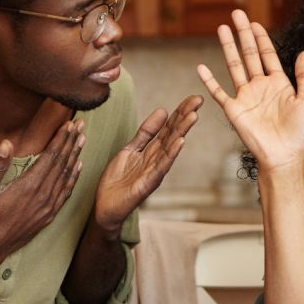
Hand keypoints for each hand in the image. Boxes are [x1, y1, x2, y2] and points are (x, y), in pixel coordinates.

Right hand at [0, 120, 84, 268]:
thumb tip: (6, 143)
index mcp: (29, 185)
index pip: (50, 156)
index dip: (61, 138)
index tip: (69, 124)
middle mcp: (43, 195)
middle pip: (62, 163)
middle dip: (71, 142)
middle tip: (80, 126)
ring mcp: (48, 206)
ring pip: (66, 176)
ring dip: (75, 156)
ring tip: (82, 141)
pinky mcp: (48, 216)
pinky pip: (66, 193)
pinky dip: (73, 178)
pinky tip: (78, 168)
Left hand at [94, 95, 203, 237]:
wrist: (105, 206)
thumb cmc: (118, 180)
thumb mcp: (130, 149)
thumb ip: (146, 132)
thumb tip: (163, 110)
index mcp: (153, 150)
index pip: (169, 127)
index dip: (180, 111)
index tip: (193, 98)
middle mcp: (158, 158)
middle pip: (173, 133)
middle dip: (185, 116)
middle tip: (198, 100)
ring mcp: (155, 170)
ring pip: (171, 147)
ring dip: (182, 131)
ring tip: (193, 116)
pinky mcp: (148, 182)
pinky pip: (162, 165)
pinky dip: (172, 153)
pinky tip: (180, 141)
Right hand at [197, 9, 303, 173]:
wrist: (285, 158)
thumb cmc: (300, 134)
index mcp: (279, 84)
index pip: (268, 55)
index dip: (261, 38)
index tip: (255, 22)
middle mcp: (260, 87)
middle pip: (249, 54)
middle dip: (243, 34)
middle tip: (237, 14)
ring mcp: (246, 97)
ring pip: (234, 66)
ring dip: (228, 48)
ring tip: (221, 28)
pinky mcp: (234, 110)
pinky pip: (219, 93)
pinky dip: (209, 80)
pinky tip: (201, 67)